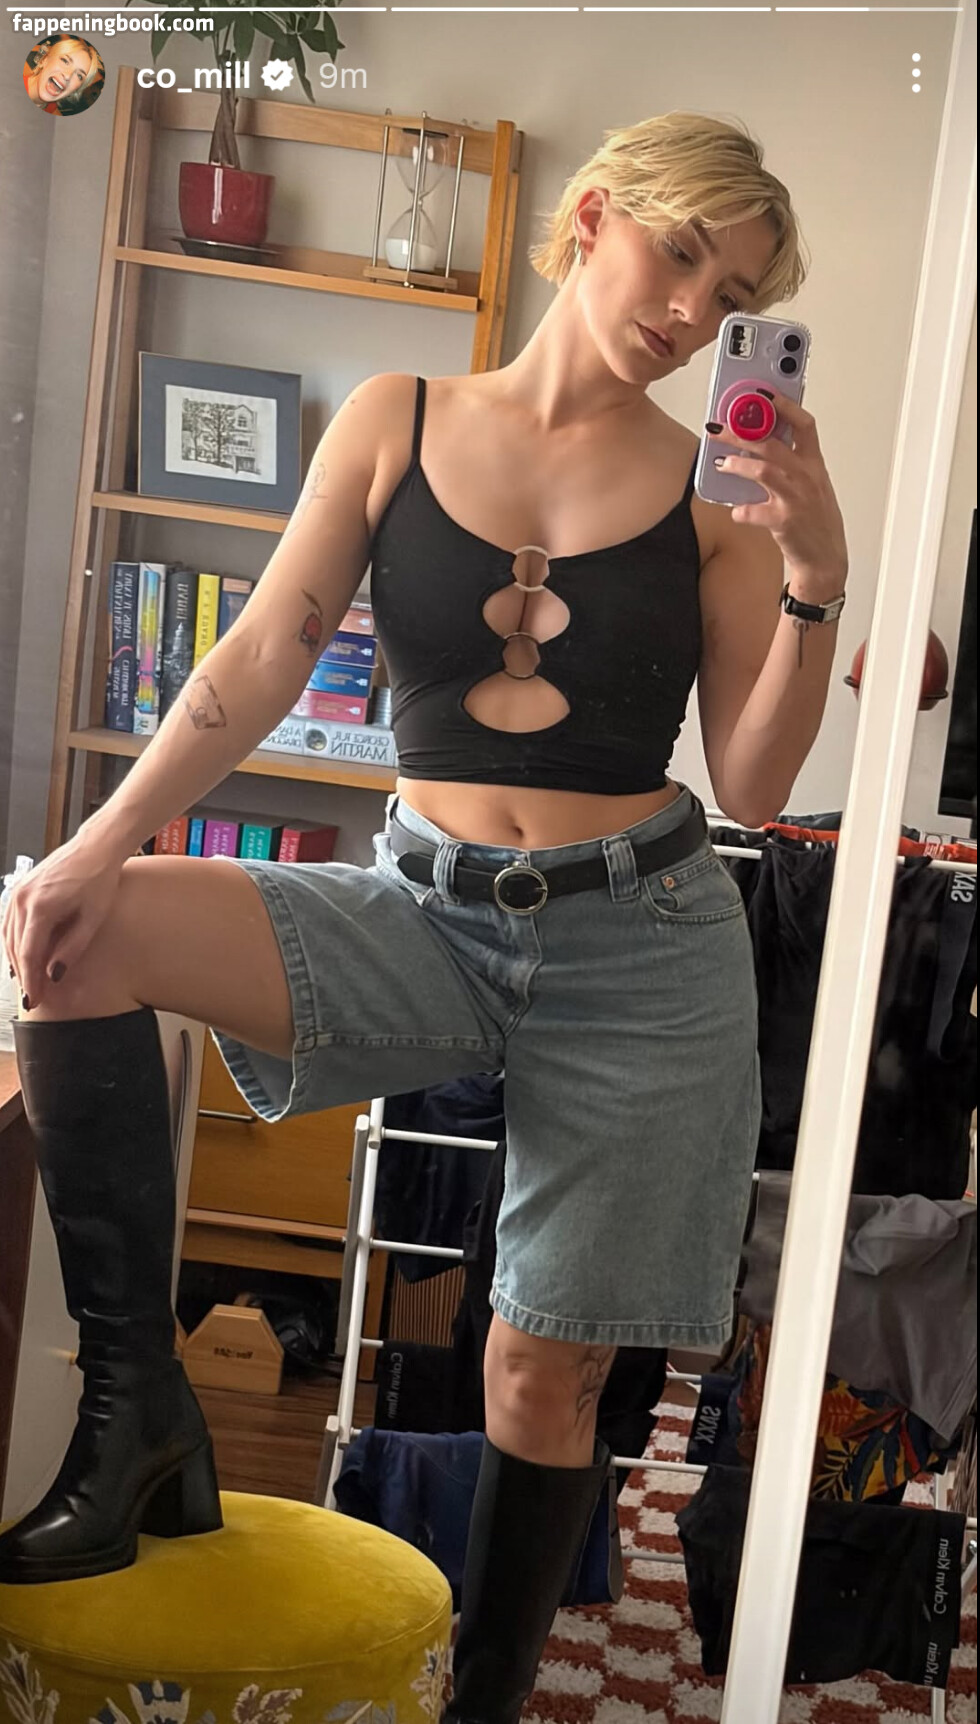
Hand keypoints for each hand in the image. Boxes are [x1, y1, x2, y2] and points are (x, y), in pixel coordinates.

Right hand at [2, 828, 127, 1012]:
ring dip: (17, 962)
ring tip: (27, 983)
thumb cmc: (99, 877)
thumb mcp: (92, 918)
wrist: (96, 847)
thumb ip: (72, 948)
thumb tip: (54, 974)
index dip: (30, 981)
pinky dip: (14, 943)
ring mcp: (18, 892)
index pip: (29, 955)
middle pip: (16, 948)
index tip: (34, 1000)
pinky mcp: (20, 889)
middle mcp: (23, 899)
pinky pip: (10, 923)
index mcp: (40, 907)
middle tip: (32, 998)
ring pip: (9, 937)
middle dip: (23, 976)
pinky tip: (21, 957)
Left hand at [712, 390, 848, 590]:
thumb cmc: (816, 520)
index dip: (784, 406)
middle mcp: (807, 477)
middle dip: (741, 433)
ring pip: (763, 470)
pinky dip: (741, 510)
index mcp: (814, 464)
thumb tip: (760, 445)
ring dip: (737, 465)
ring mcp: (797, 498)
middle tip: (718, 429)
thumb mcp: (812, 485)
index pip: (804, 425)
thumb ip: (792, 463)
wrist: (825, 558)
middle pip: (772, 443)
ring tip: (721, 464)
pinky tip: (736, 511)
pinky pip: (755, 511)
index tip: (762, 393)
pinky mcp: (785, 521)